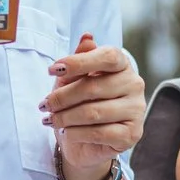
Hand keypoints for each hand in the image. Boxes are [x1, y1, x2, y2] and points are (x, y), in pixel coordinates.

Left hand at [44, 35, 145, 179]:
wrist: (84, 142)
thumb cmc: (78, 104)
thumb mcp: (72, 80)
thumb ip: (79, 60)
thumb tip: (87, 37)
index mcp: (122, 65)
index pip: (107, 56)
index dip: (78, 62)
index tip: (52, 70)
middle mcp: (134, 84)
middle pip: (93, 87)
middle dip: (61, 97)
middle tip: (43, 105)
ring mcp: (136, 110)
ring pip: (93, 112)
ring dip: (65, 117)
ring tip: (50, 120)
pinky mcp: (132, 134)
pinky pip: (99, 133)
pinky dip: (76, 133)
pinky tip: (65, 132)